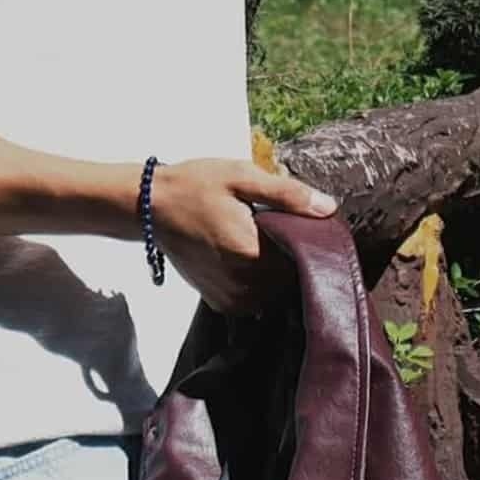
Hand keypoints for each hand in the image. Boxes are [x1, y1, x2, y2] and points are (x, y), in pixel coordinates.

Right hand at [151, 157, 337, 314]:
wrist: (150, 207)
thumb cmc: (195, 186)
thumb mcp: (242, 176)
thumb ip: (287, 194)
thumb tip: (328, 208)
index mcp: (251, 253)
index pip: (305, 259)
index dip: (310, 241)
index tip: (301, 222)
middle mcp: (243, 284)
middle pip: (292, 278)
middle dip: (293, 256)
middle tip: (279, 226)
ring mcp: (231, 298)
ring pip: (276, 291)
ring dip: (277, 271)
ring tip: (262, 240)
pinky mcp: (220, 303)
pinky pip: (257, 299)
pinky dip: (260, 282)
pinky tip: (249, 256)